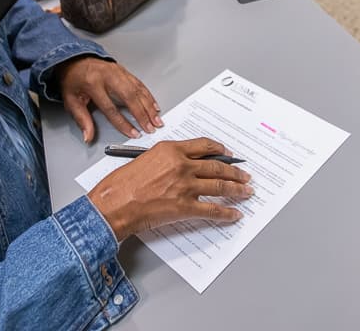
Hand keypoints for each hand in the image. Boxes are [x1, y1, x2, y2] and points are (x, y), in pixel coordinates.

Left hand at [57, 56, 162, 142]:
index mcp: (93, 84)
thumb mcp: (71, 100)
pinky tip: (154, 105)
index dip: (123, 123)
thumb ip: (82, 119)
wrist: (74, 60)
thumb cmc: (73, 80)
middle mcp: (107, 76)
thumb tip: (88, 136)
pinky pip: (139, 84)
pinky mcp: (124, 70)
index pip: (111, 108)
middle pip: (129, 97)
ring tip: (156, 119)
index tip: (133, 133)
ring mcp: (118, 72)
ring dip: (149, 106)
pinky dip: (148, 95)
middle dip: (142, 114)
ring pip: (137, 90)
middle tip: (150, 127)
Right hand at [88, 138, 252, 241]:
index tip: (228, 154)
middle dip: (234, 172)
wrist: (114, 203)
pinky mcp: (185, 206)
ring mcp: (185, 186)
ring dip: (237, 190)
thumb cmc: (121, 184)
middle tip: (244, 175)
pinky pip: (212, 210)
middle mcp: (181, 165)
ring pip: (219, 186)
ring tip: (246, 192)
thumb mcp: (144, 159)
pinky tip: (234, 213)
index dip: (220, 150)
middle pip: (216, 167)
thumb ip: (165, 160)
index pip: (203, 146)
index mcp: (170, 149)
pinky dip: (226, 213)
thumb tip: (180, 167)